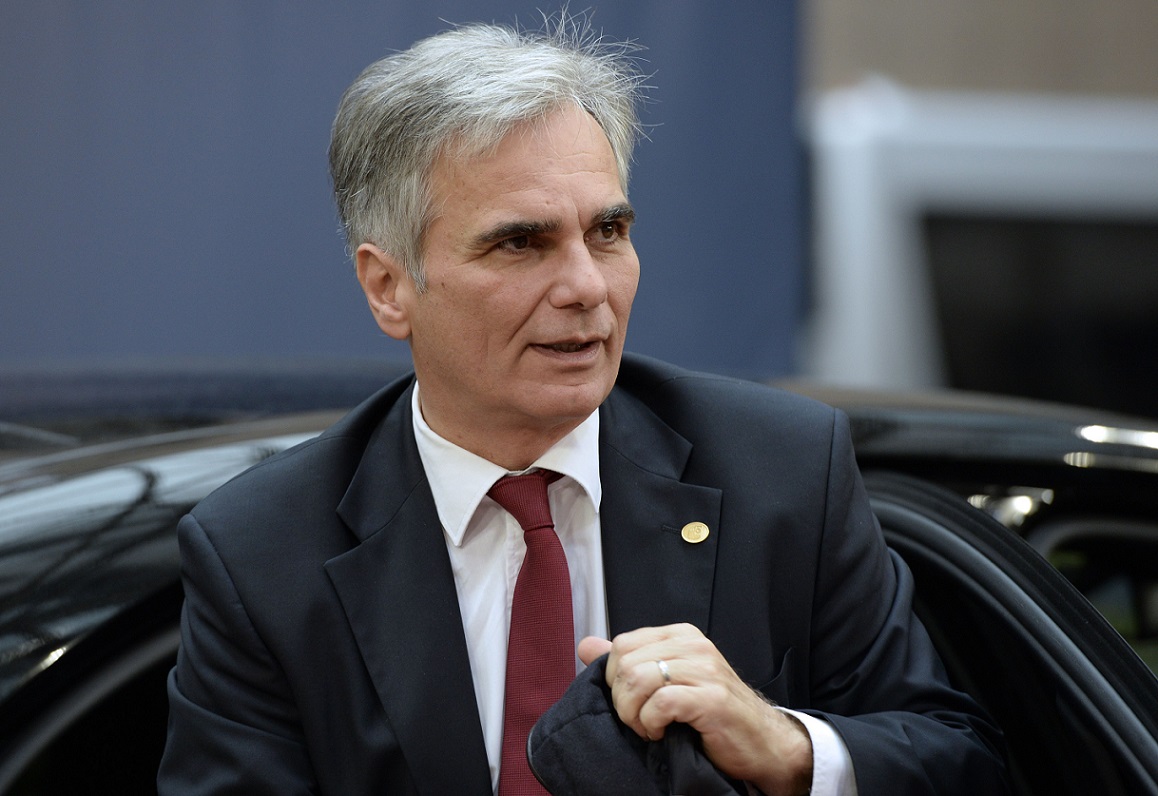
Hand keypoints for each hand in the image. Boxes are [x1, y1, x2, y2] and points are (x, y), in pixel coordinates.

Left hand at [578, 624, 811, 795]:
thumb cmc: (714, 716)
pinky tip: (662, 733)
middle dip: (622, 700)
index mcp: (681, 636)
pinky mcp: (711, 698)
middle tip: (640, 720)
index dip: (615, 679)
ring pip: (637, 680)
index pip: (622, 644)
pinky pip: (659, 703)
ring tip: (649, 727)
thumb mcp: (669, 682)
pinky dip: (651, 724)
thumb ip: (629, 662)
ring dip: (634, 714)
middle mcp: (693, 645)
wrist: (763, 743)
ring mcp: (705, 669)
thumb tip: (586, 646)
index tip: (632, 702)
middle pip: (625, 662)